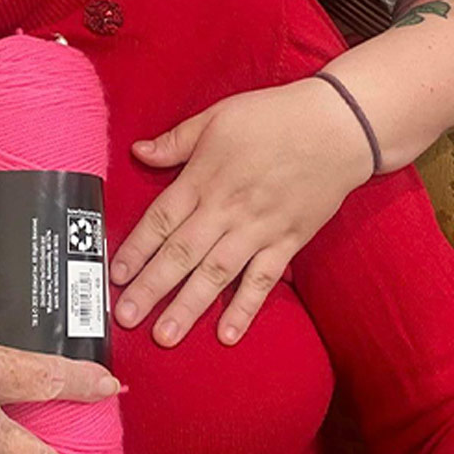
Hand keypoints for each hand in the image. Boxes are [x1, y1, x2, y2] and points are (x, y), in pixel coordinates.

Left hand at [112, 76, 369, 347]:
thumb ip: (176, 141)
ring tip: (164, 336)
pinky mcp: (289, 241)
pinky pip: (263, 280)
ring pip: (216, 274)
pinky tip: (227, 334)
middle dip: (151, 288)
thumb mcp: (216, 117)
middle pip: (181, 254)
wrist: (339, 127)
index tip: (114, 276)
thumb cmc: (273, 117)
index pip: (160, 221)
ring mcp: (259, 229)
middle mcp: (226, 209)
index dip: (136, 250)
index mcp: (203, 179)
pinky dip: (245, 308)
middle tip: (125, 318)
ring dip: (188, 306)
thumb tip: (138, 152)